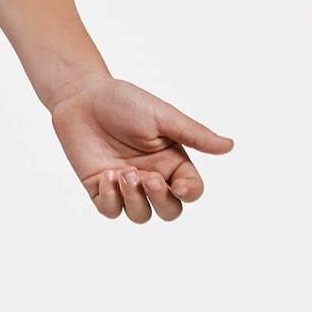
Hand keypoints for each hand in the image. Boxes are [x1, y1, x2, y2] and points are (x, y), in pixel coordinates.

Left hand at [50, 77, 232, 222]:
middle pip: (169, 210)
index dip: (189, 193)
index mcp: (173, 161)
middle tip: (145, 177)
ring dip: (133, 200)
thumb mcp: (162, 116)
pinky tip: (106, 177)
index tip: (178, 184)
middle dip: (160, 200)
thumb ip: (193, 134)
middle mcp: (152, 176)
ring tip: (121, 173)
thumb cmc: (124, 102)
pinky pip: (110, 210)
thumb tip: (229, 145)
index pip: (191, 190)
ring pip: (140, 215)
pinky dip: (110, 200)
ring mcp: (126, 185)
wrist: (82, 97)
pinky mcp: (100, 188)